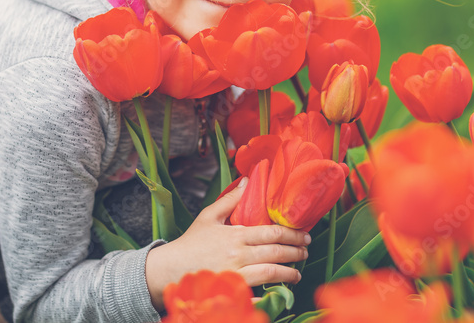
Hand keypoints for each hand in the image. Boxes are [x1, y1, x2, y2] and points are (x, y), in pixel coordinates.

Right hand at [144, 177, 311, 311]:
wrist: (168, 269)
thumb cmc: (190, 243)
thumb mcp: (208, 216)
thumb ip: (230, 200)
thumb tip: (248, 180)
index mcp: (236, 234)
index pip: (272, 232)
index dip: (292, 234)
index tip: (304, 235)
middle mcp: (238, 254)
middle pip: (276, 252)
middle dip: (296, 251)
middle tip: (306, 250)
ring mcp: (235, 273)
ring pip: (270, 272)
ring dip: (289, 272)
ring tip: (298, 272)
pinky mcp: (231, 290)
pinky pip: (255, 293)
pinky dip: (268, 293)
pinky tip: (278, 291)